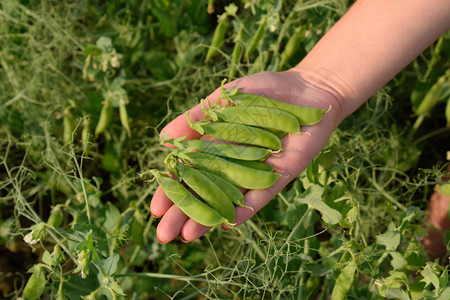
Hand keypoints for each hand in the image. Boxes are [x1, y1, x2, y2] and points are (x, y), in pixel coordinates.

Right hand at [150, 69, 344, 243]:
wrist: (308, 87)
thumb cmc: (265, 90)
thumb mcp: (225, 98)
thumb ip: (196, 116)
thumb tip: (163, 138)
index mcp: (217, 147)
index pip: (189, 174)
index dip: (172, 191)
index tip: (154, 209)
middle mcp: (235, 164)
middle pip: (205, 191)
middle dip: (185, 212)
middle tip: (164, 235)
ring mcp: (258, 171)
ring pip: (230, 198)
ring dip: (210, 217)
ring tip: (187, 235)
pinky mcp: (282, 174)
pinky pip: (263, 194)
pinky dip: (247, 208)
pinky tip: (228, 223)